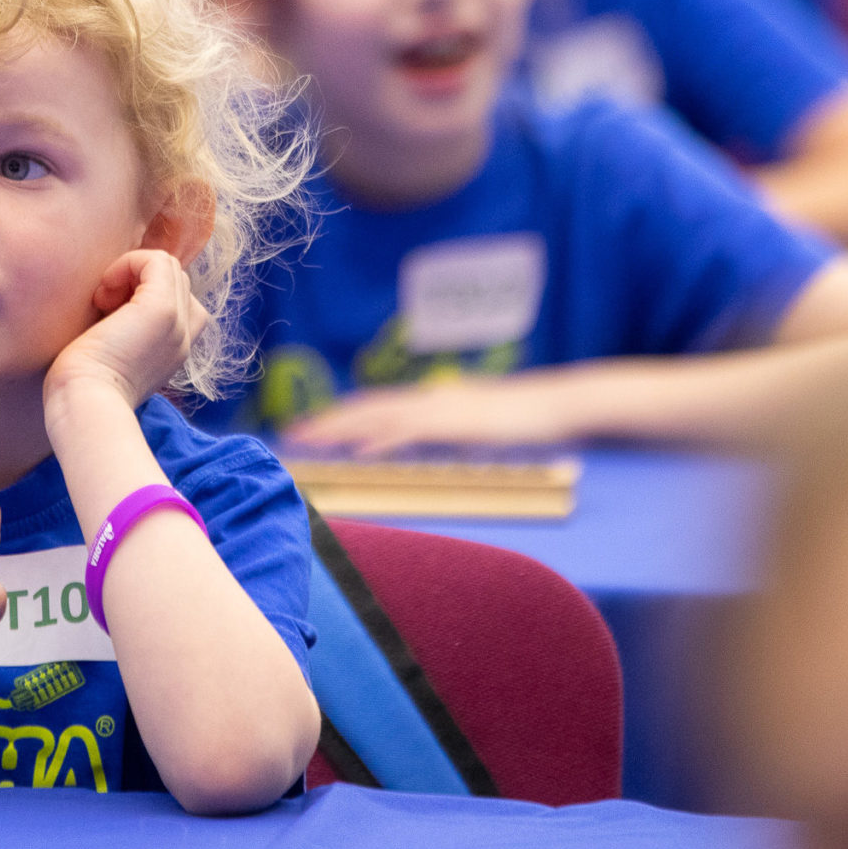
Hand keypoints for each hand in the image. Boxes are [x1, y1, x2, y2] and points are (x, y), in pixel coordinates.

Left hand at [45, 249, 208, 417]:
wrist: (83, 403)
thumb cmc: (82, 385)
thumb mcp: (112, 354)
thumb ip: (125, 330)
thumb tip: (112, 301)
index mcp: (175, 350)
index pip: (181, 301)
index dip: (146, 293)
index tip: (111, 314)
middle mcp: (183, 337)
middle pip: (174, 279)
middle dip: (137, 280)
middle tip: (104, 307)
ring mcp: (177, 323)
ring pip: (168, 267)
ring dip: (132, 271)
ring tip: (104, 302)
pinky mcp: (161, 310)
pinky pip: (158, 260)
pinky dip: (128, 264)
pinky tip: (104, 294)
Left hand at [286, 377, 589, 453]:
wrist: (556, 405)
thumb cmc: (521, 419)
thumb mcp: (475, 426)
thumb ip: (447, 431)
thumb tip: (424, 441)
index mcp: (430, 400)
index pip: (374, 405)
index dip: (340, 414)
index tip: (309, 426)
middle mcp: (428, 399)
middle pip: (366, 407)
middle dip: (327, 420)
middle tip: (291, 433)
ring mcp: (440, 409)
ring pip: (378, 416)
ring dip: (341, 427)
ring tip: (310, 438)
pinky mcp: (455, 424)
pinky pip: (410, 432)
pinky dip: (382, 439)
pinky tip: (359, 449)